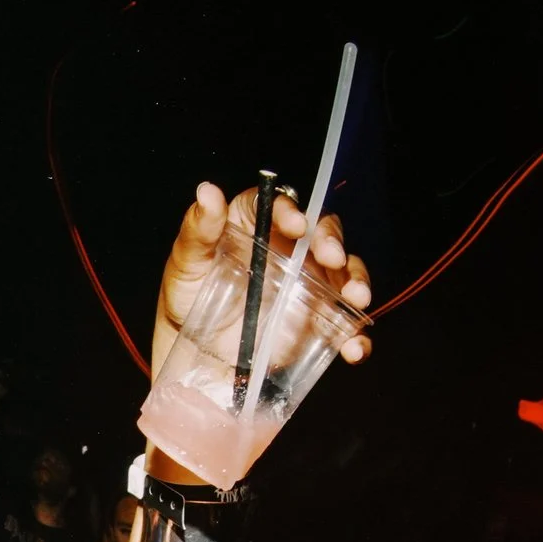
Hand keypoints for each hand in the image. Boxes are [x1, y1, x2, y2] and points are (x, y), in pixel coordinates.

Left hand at [148, 184, 372, 396]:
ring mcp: (307, 282)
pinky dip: (354, 334)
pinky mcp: (316, 317)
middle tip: (333, 259)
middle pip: (322, 231)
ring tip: (357, 298)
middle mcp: (289, 247)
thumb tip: (207, 190)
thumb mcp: (185, 265)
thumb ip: (197, 230)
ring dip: (356, 280)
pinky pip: (344, 322)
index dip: (290, 210)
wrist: (193, 351)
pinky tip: (353, 347)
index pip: (280, 206)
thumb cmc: (187, 298)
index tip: (295, 226)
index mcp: (257, 225)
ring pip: (344, 271)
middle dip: (333, 242)